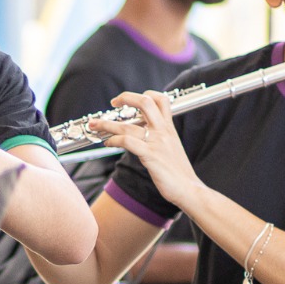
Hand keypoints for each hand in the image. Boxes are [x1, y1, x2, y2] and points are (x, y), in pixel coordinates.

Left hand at [90, 89, 199, 203]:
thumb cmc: (178, 172)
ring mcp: (157, 143)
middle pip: (145, 102)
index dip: (144, 94)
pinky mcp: (150, 156)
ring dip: (107, 124)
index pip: (161, 99)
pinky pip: (127, 142)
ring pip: (128, 125)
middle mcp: (163, 131)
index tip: (129, 100)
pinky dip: (113, 140)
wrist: (189, 189)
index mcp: (169, 128)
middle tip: (113, 102)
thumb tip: (143, 132)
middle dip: (125, 98)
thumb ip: (159, 136)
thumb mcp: (172, 147)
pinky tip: (107, 143)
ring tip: (95, 125)